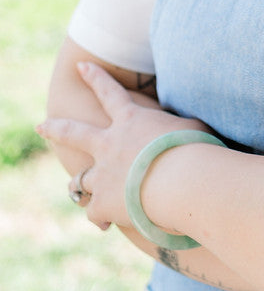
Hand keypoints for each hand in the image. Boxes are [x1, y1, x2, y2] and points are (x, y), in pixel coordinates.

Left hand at [38, 62, 207, 231]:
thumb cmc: (195, 150)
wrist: (182, 181)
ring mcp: (103, 175)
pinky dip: (100, 217)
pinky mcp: (104, 204)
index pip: (110, 93)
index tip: (81, 66)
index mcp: (131, 121)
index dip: (96, 78)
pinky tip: (105, 224)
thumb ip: (182, 127)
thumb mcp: (192, 127)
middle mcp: (109, 145)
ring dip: (78, 185)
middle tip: (41, 126)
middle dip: (56, 128)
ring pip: (80, 180)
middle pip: (74, 133)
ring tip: (75, 190)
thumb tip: (191, 129)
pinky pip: (95, 212)